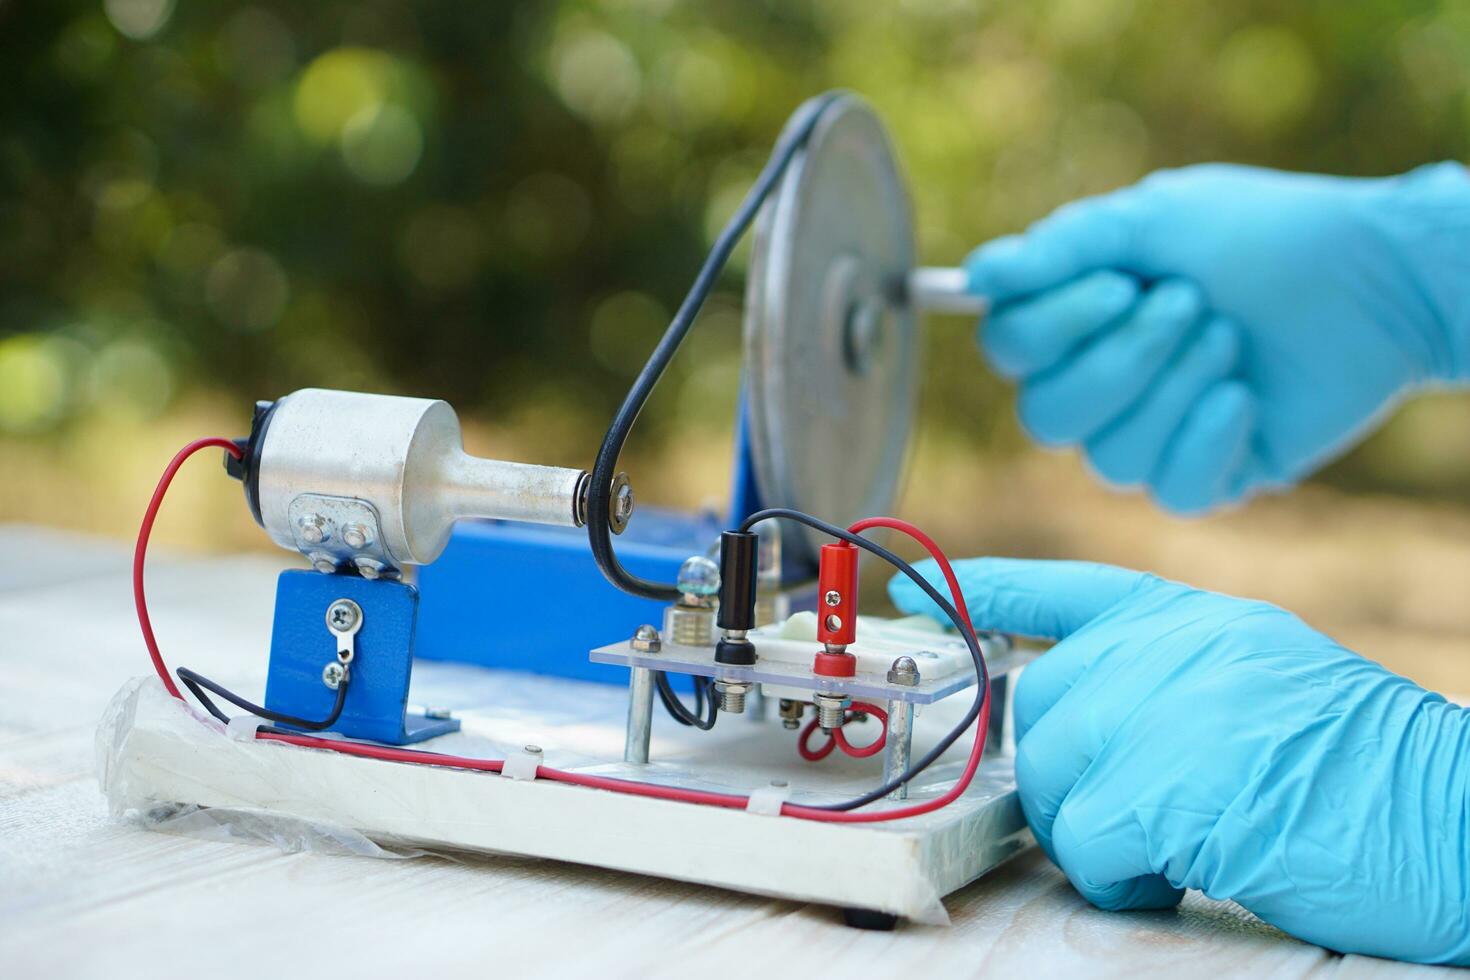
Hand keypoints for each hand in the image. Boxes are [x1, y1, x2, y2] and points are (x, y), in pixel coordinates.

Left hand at [890, 558, 1469, 964]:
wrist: (1463, 820)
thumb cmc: (1365, 773)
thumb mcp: (1259, 681)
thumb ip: (1165, 681)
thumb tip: (1073, 728)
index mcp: (1191, 619)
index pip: (1061, 589)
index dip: (981, 591)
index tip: (913, 593)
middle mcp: (1168, 648)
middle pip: (1040, 710)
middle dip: (1068, 779)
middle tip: (1135, 819)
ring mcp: (1166, 710)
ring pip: (1052, 780)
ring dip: (1095, 836)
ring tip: (1175, 850)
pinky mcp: (1169, 789)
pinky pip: (1086, 848)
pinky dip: (1120, 882)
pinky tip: (1186, 875)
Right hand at [966, 163, 1469, 512]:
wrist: (1377, 272)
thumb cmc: (1261, 234)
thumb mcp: (1154, 220)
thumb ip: (1060, 248)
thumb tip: (973, 279)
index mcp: (1075, 320)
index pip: (1007, 349)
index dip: (1052, 327)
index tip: (1122, 283)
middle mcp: (1101, 384)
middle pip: (1044, 417)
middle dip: (1123, 361)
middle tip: (1193, 303)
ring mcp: (1154, 433)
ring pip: (1108, 458)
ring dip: (1174, 389)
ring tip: (1231, 338)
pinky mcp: (1211, 473)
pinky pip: (1172, 489)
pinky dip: (1207, 439)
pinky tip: (1245, 397)